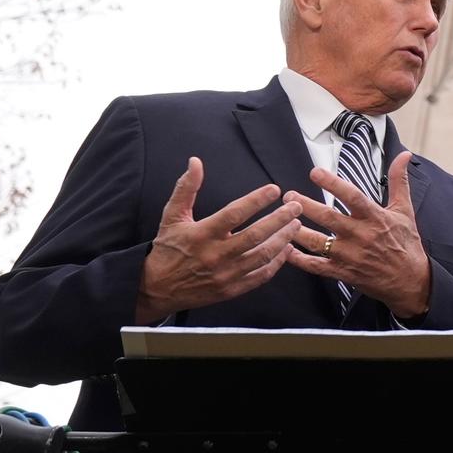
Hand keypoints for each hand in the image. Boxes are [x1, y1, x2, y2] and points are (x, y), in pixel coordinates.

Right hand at [134, 160, 300, 324]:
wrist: (156, 289)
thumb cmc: (167, 249)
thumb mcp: (172, 216)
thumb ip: (186, 189)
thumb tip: (195, 162)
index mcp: (202, 234)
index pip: (234, 214)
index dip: (256, 200)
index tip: (274, 189)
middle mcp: (215, 255)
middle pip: (255, 236)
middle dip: (280, 220)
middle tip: (296, 207)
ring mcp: (225, 275)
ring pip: (262, 256)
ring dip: (283, 239)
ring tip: (296, 225)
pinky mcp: (230, 290)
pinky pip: (259, 277)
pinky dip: (276, 263)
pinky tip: (286, 250)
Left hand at [285, 149, 432, 317]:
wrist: (410, 281)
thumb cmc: (407, 243)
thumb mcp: (405, 209)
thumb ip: (399, 181)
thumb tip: (403, 155)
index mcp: (375, 217)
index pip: (352, 196)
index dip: (333, 184)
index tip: (315, 172)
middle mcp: (361, 235)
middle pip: (329, 218)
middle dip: (306, 206)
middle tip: (288, 196)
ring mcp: (350, 256)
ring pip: (318, 243)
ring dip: (298, 232)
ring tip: (282, 221)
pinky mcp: (343, 273)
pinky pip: (317, 266)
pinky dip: (300, 260)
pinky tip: (286, 251)